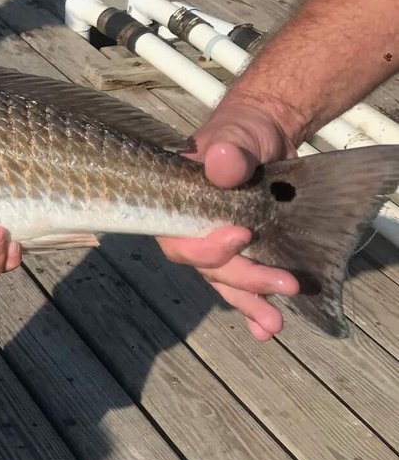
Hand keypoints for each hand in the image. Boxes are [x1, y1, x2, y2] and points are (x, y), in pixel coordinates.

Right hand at [157, 99, 299, 339]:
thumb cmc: (242, 131)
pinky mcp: (241, 251)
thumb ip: (229, 149)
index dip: (206, 247)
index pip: (179, 237)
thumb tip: (221, 164)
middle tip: (283, 284)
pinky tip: (264, 328)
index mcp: (176, 203)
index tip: (242, 236)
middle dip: (244, 280)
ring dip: (248, 302)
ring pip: (224, 280)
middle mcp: (190, 228)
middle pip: (207, 265)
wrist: (265, 134)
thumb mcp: (237, 134)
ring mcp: (215, 242)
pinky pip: (241, 282)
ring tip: (273, 325)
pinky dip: (253, 305)